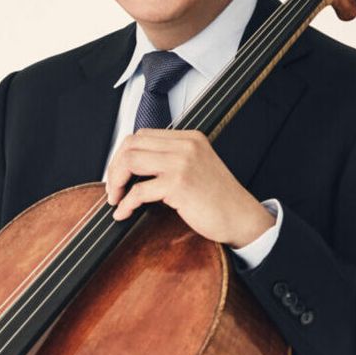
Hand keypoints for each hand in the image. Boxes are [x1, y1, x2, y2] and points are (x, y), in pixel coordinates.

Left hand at [105, 129, 273, 246]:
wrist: (243, 219)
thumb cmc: (220, 200)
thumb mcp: (197, 167)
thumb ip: (171, 160)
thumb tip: (133, 169)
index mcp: (189, 138)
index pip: (143, 135)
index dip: (123, 155)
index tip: (118, 173)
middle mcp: (186, 145)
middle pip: (132, 144)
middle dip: (115, 167)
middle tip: (113, 188)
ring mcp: (182, 163)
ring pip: (130, 161)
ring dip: (116, 182)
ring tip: (116, 199)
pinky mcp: (179, 184)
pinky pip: (138, 191)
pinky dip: (126, 204)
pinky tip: (124, 213)